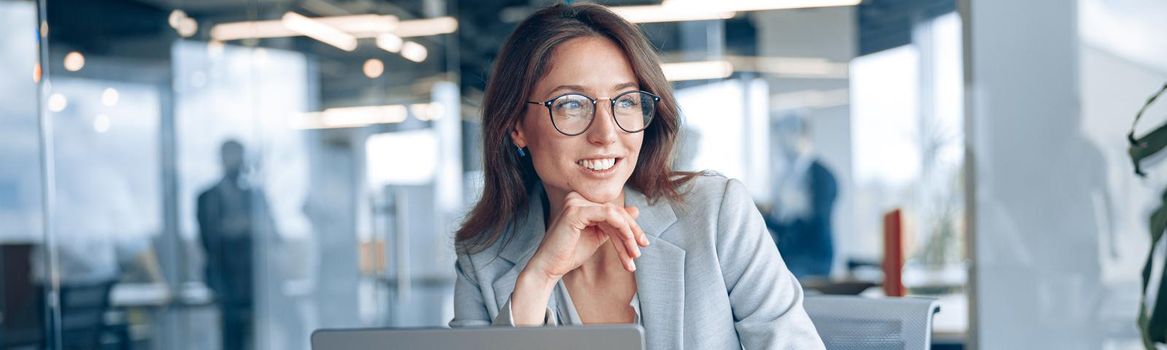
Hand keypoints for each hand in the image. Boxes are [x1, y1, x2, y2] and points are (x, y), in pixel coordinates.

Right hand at [524, 192, 649, 281]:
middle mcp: (577, 197)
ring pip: (614, 214)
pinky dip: (621, 228)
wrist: (549, 267)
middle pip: (615, 211)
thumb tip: (635, 210)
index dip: (630, 227)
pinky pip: (608, 214)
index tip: (642, 244)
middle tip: (642, 248)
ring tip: (634, 254)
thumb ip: (614, 224)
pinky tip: (627, 242)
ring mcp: (575, 202)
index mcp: (581, 202)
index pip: (612, 211)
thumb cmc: (569, 254)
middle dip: (632, 231)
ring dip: (628, 234)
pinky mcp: (576, 210)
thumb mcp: (598, 236)